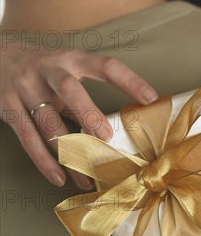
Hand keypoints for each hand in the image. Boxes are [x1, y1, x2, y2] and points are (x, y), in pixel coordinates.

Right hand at [1, 41, 158, 188]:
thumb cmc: (43, 66)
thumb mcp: (66, 67)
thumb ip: (84, 91)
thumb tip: (116, 126)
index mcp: (72, 59)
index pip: (106, 65)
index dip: (130, 80)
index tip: (151, 98)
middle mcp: (49, 70)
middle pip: (69, 89)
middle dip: (88, 113)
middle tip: (106, 137)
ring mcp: (26, 88)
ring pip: (47, 120)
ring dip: (68, 149)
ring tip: (87, 174)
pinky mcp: (8, 107)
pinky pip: (27, 137)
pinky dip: (43, 160)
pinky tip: (59, 176)